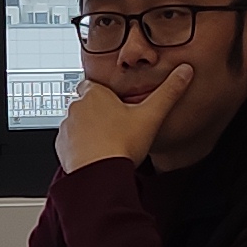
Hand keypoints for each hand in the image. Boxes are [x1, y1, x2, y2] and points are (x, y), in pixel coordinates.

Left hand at [56, 63, 191, 175]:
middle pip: (86, 104)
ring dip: (87, 129)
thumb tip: (184, 71)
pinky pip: (69, 142)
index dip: (105, 94)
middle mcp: (76, 107)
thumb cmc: (122, 145)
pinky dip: (79, 146)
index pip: (94, 84)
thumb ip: (169, 92)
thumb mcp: (151, 115)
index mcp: (95, 94)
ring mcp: (67, 127)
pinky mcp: (61, 146)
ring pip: (77, 122)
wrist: (100, 175)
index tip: (116, 103)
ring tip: (107, 142)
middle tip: (115, 125)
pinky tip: (95, 154)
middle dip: (97, 112)